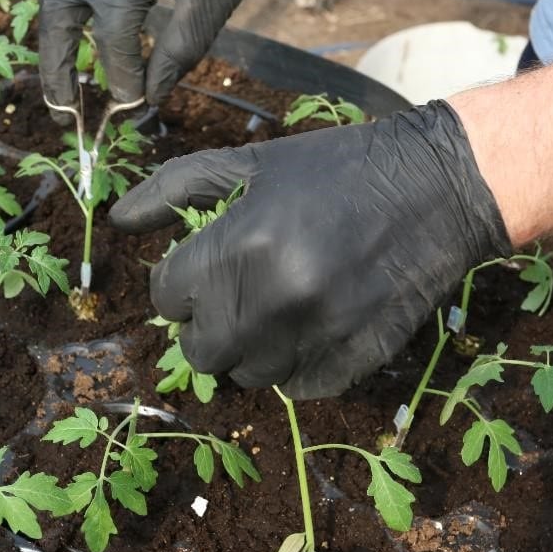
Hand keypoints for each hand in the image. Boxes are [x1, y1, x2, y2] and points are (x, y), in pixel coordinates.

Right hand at [38, 0, 258, 123]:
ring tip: (63, 92)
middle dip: (58, 69)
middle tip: (64, 115)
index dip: (123, 79)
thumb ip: (177, 54)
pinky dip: (68, 23)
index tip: (133, 108)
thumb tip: (148, 99)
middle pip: (60, 16)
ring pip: (55, 1)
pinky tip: (78, 53)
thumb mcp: (208, 4)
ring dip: (55, 48)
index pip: (114, 38)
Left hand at [110, 101, 511, 398]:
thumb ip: (173, 188)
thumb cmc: (332, 169)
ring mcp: (316, 336)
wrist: (435, 188)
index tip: (199, 271)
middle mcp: (272, 299)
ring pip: (247, 375)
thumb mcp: (249, 163)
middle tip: (231, 296)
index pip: (166, 296)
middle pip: (199, 351)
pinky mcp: (356, 360)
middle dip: (204, 325)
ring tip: (273, 308)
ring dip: (249, 347)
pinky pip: (298, 388)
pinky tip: (310, 327)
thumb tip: (117, 220)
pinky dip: (295, 365)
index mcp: (239, 246)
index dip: (177, 283)